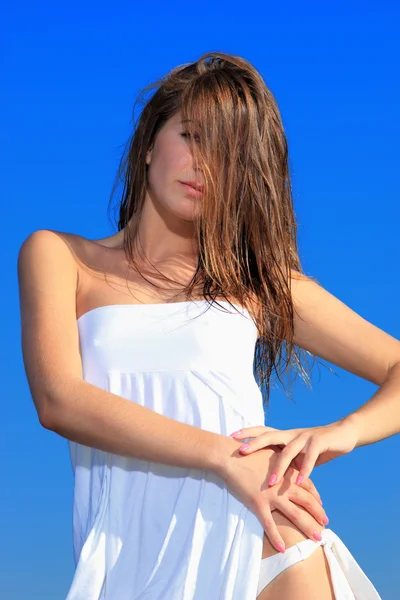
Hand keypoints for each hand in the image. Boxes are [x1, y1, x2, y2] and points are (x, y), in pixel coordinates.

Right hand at [219, 440, 327, 552]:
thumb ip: (281, 460)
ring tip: (317, 538)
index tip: (321, 506)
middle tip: (326, 524)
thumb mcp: (270, 452)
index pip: (307, 486)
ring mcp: (271, 495)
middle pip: (307, 501)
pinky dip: (276, 537)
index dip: (316, 497)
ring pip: (295, 514)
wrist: (230, 456)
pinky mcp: (257, 503)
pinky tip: (282, 549)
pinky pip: (269, 524)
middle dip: (318, 514)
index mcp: (286, 471)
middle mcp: (282, 484)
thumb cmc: (248, 452)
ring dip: (308, 527)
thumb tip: (287, 462)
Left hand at [229, 419, 358, 487]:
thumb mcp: (299, 455)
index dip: (247, 432)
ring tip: (270, 483)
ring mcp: (305, 437)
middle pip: (269, 436)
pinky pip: (310, 457)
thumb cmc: (317, 446)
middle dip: (254, 444)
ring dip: (279, 468)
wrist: (344, 434)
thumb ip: (286, 462)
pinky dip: (305, 469)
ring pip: (288, 451)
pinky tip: (300, 481)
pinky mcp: (319, 442)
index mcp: (285, 435)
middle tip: (240, 451)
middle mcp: (292, 434)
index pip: (263, 431)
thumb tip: (268, 477)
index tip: (231, 436)